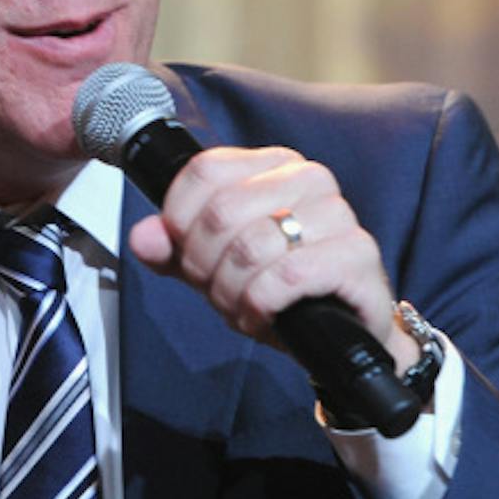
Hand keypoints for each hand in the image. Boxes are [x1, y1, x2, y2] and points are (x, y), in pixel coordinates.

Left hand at [127, 146, 419, 372]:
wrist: (341, 334)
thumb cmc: (280, 290)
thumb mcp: (217, 266)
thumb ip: (175, 249)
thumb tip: (142, 237)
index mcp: (273, 164)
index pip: (204, 172)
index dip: (179, 220)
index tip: (186, 252)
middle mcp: (309, 177)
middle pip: (221, 213)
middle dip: (204, 265)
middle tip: (216, 289)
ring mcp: (338, 213)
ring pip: (250, 247)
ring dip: (232, 291)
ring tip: (242, 305)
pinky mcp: (357, 254)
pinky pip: (286, 276)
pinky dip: (262, 305)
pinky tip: (266, 316)